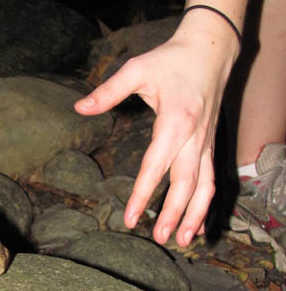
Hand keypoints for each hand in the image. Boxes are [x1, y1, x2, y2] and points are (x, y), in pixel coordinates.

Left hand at [74, 28, 235, 247]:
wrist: (210, 49)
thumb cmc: (170, 59)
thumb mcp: (137, 69)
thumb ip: (108, 91)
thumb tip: (79, 108)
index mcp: (175, 121)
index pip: (156, 165)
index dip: (142, 193)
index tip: (131, 217)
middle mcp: (195, 137)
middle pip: (186, 183)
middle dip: (174, 213)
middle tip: (160, 239)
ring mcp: (206, 142)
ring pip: (205, 186)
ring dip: (195, 215)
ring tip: (183, 241)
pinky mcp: (210, 144)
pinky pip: (211, 179)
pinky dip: (205, 203)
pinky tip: (196, 222)